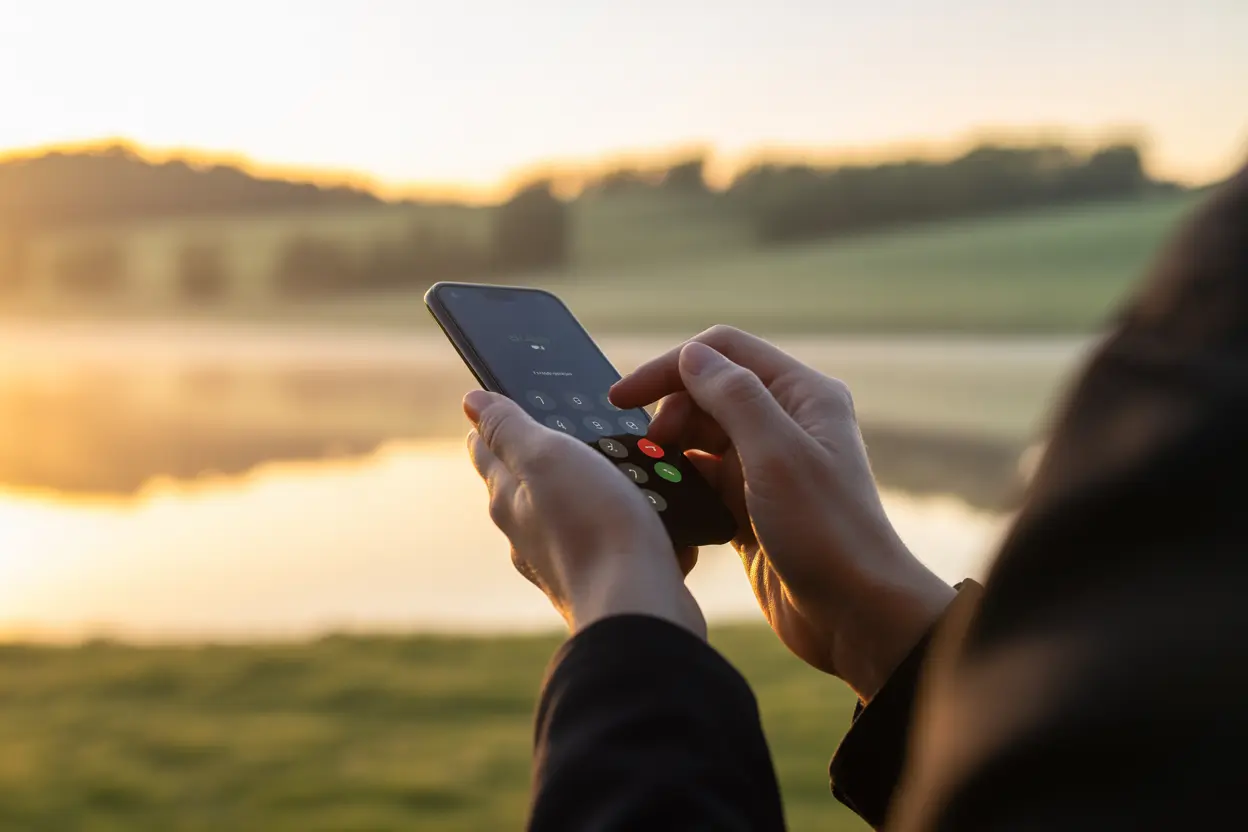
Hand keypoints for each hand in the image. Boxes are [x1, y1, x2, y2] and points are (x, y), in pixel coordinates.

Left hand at [463, 390, 705, 637]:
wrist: (639, 609)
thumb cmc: (592, 529)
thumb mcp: (546, 458)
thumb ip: (509, 428)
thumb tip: (470, 402)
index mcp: (508, 497)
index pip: (486, 447)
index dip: (497, 417)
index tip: (512, 395)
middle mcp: (528, 531)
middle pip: (531, 477)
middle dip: (551, 449)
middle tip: (580, 422)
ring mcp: (566, 556)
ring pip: (576, 506)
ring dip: (597, 484)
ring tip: (628, 464)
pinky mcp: (606, 575)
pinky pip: (615, 536)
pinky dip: (628, 519)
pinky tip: (652, 512)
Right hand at [611, 326, 953, 698]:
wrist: (854, 616)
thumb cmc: (828, 533)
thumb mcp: (777, 454)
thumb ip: (734, 397)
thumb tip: (691, 356)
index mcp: (802, 395)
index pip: (722, 352)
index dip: (669, 367)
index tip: (623, 397)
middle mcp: (786, 423)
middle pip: (707, 393)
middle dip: (669, 413)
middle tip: (648, 450)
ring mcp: (768, 466)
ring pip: (701, 438)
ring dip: (670, 450)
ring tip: (649, 475)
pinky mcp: (751, 506)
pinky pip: (703, 480)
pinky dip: (681, 484)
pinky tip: (666, 502)